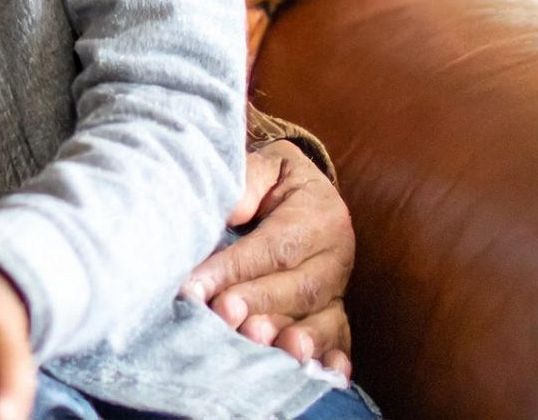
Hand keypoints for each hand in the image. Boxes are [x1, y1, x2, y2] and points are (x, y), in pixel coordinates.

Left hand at [182, 140, 355, 376]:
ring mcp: (339, 288)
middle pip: (300, 286)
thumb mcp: (261, 166)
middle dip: (259, 303)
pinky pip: (339, 339)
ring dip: (291, 335)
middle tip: (223, 315)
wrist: (296, 192)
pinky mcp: (335, 313)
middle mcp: (337, 254)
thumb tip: (232, 212)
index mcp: (320, 213)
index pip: (277, 246)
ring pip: (320, 318)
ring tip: (260, 343)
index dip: (236, 267)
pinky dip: (328, 358)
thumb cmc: (268, 180)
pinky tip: (317, 373)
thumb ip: (246, 181)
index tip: (197, 285)